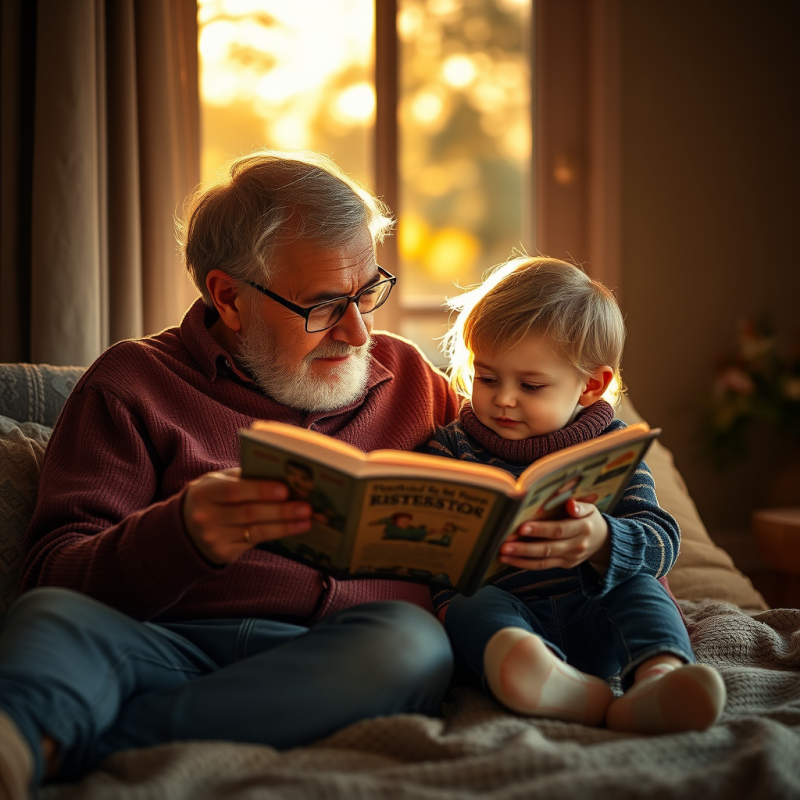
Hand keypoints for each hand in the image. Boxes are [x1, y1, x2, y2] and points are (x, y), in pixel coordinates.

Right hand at [182, 467, 311, 564]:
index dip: (259, 490)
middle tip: (306, 507)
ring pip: (255, 531)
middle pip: (249, 513)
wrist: (187, 528)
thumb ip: (244, 477)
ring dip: (285, 525)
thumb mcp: (219, 481)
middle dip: (281, 510)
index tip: (285, 490)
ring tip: (307, 519)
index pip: (233, 491)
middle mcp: (205, 517)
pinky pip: (255, 543)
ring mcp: (213, 538)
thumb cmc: (214, 497)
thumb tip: (283, 476)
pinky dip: (278, 534)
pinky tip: (295, 529)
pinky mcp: (223, 553)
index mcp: (204, 492)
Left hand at [498, 499, 609, 570]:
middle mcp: (576, 546)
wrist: (603, 541)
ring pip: (542, 562)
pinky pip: (542, 566)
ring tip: (502, 554)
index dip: (540, 530)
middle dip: (524, 548)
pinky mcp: (563, 565)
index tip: (521, 527)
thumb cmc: (589, 518)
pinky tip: (509, 560)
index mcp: (582, 528)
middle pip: (548, 548)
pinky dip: (524, 564)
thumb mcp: (591, 508)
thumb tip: (570, 504)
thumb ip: (580, 505)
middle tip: (504, 545)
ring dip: (520, 559)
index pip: (559, 530)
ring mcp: (569, 558)